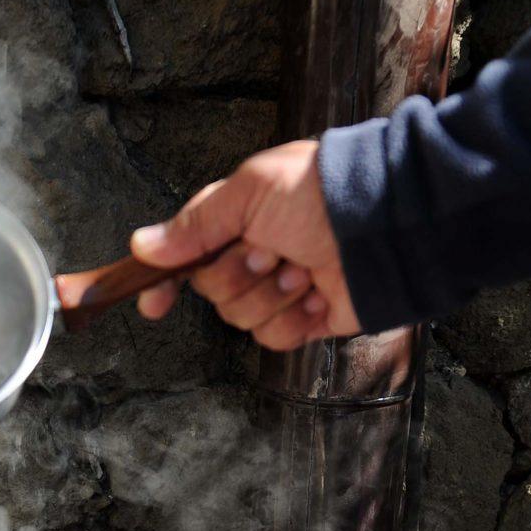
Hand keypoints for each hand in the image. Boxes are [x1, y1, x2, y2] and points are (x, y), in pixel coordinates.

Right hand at [126, 139, 358, 350]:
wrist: (387, 225)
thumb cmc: (324, 194)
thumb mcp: (251, 192)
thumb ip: (195, 223)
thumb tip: (143, 246)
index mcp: (237, 220)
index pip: (185, 257)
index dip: (165, 282)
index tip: (155, 303)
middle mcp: (255, 255)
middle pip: (212, 290)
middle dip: (240, 274)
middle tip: (272, 250)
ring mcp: (281, 290)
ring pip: (242, 317)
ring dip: (273, 294)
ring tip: (305, 267)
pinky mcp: (307, 319)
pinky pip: (275, 338)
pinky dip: (295, 318)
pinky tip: (318, 293)